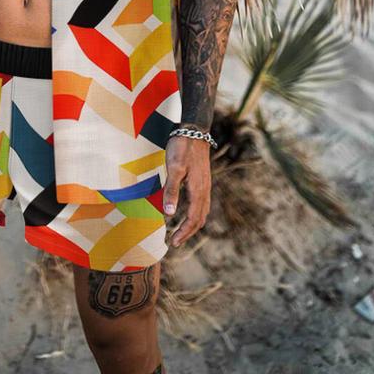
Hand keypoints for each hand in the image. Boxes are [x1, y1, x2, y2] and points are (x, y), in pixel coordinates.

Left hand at [163, 132, 211, 246]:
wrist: (193, 131)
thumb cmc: (181, 148)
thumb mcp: (173, 169)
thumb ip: (171, 191)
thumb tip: (169, 214)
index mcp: (198, 190)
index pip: (193, 219)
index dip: (184, 232)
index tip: (174, 243)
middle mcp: (204, 190)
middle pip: (200, 218)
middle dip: (188, 232)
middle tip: (176, 242)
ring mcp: (205, 185)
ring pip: (202, 211)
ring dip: (193, 224)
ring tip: (181, 231)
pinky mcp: (202, 179)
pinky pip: (201, 203)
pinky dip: (195, 213)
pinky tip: (187, 211)